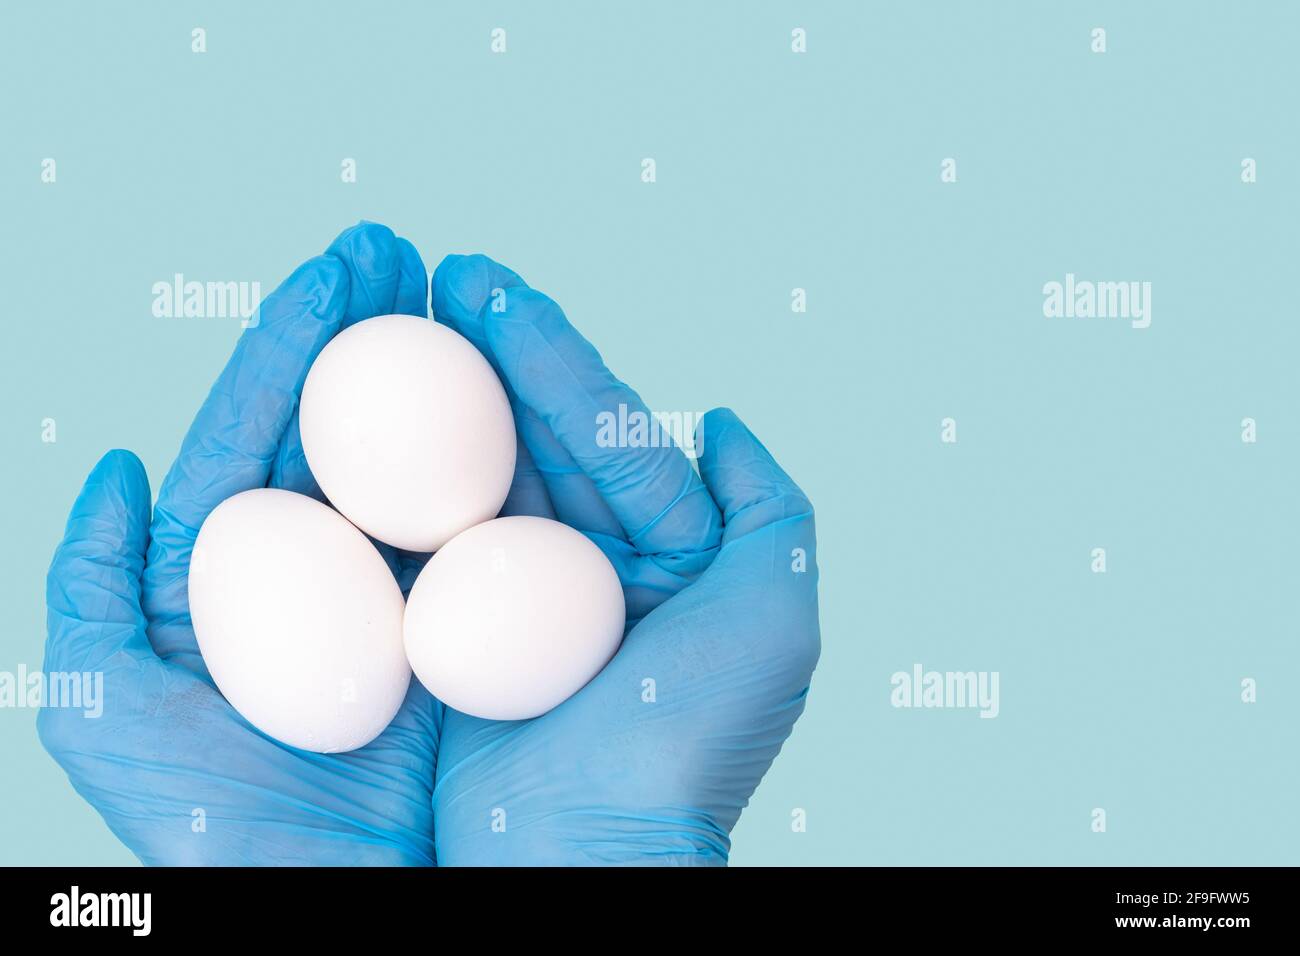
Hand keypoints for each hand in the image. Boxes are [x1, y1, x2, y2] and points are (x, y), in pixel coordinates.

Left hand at [40, 223, 440, 865]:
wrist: (344, 904)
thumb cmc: (219, 825)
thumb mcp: (107, 707)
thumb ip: (88, 586)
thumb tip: (117, 463)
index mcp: (231, 575)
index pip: (257, 431)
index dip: (291, 343)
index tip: (337, 267)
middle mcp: (321, 571)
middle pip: (344, 427)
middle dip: (370, 329)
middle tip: (402, 247)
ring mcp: (404, 590)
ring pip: (420, 461)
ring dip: (443, 372)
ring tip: (465, 289)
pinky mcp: (475, 622)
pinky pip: (491, 526)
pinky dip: (504, 457)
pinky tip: (521, 389)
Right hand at [427, 255, 820, 864]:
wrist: (579, 858)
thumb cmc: (687, 740)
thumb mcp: (773, 615)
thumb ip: (770, 508)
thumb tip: (723, 416)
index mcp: (654, 556)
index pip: (598, 429)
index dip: (546, 350)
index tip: (484, 280)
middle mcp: (577, 568)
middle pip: (522, 438)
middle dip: (475, 351)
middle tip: (421, 273)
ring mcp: (502, 600)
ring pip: (462, 477)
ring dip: (423, 396)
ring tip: (377, 311)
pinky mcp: (437, 636)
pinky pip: (407, 544)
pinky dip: (379, 481)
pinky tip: (343, 414)